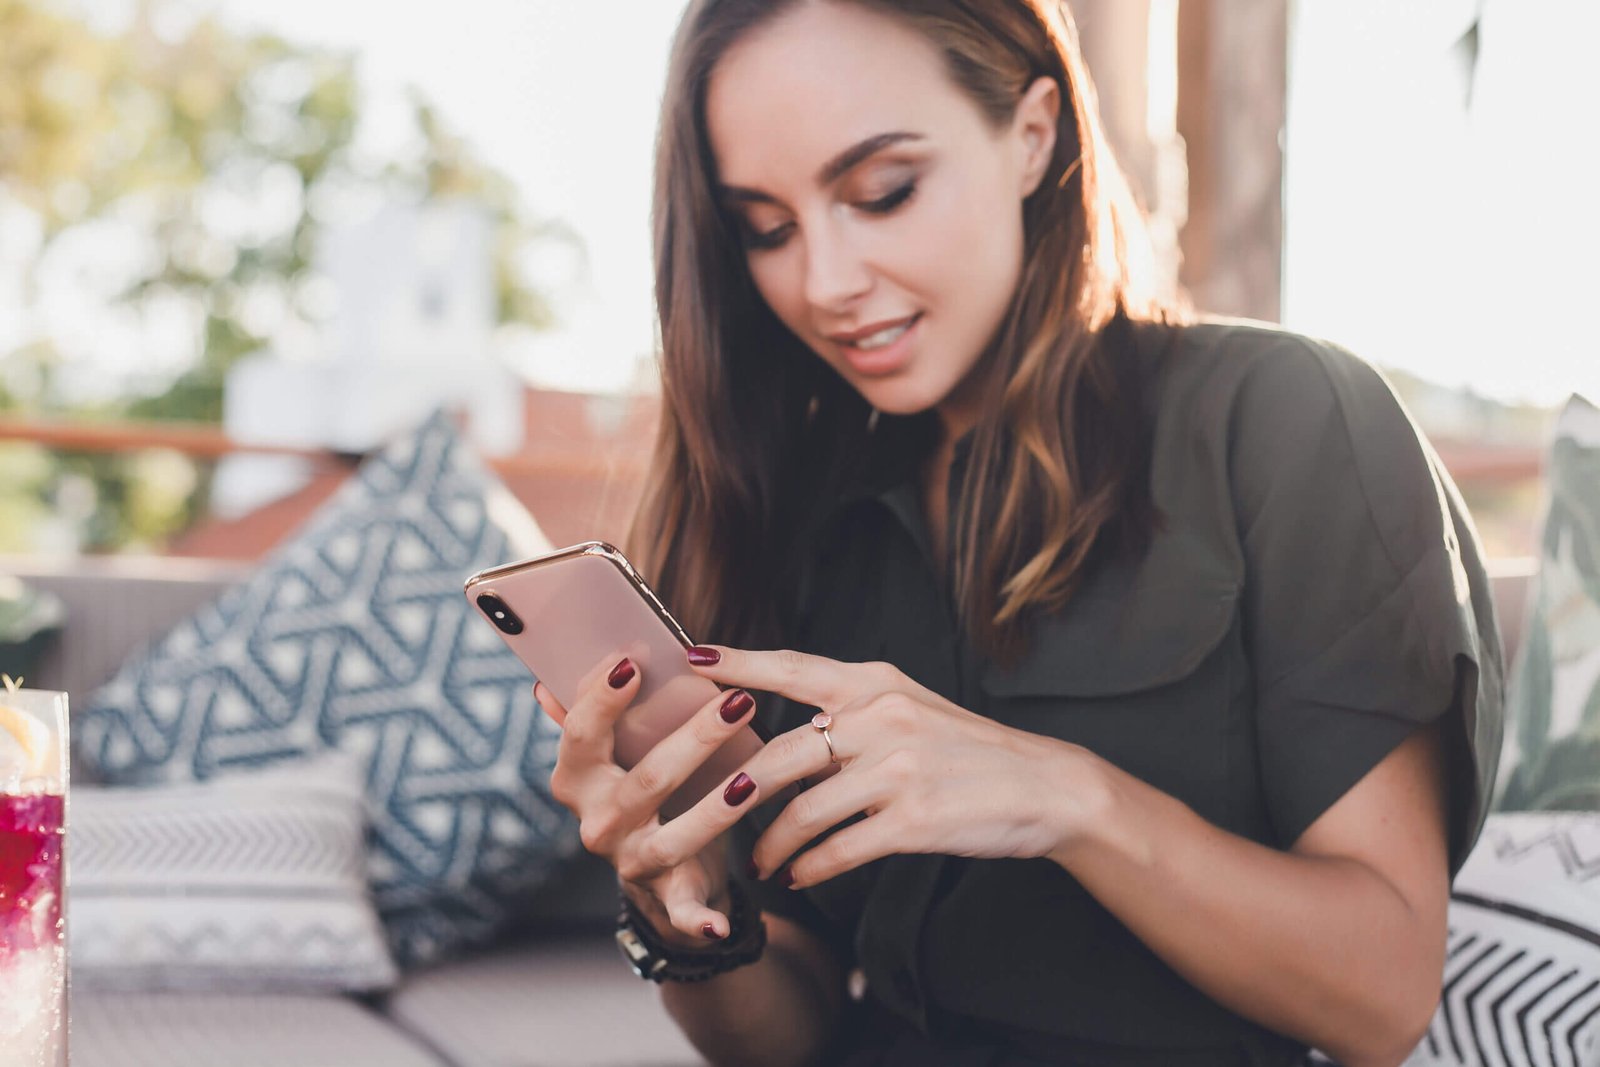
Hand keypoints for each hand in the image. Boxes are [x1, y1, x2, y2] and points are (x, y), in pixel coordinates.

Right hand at [538, 655, 761, 945]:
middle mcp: (596, 823)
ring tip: (753, 779)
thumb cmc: (640, 786)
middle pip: (645, 780)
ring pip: (672, 838)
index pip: (581, 735)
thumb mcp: (613, 751)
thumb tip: (548, 681)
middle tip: (737, 701)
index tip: (632, 661)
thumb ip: (588, 717)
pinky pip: (682, 912)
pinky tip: (718, 925)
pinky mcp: (666, 896)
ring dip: (714, 811)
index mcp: (577, 780)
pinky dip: (699, 922)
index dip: (601, 699)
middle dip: (694, 739)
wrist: (658, 867)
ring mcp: (629, 862)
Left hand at [677, 646, 1110, 887]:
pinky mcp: (913, 821)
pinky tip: (799, 876)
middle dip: (741, 790)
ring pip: (805, 810)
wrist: (1042, 786)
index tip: (693, 660)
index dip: (739, 664)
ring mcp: (899, 770)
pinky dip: (811, 867)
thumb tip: (785, 741)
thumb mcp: (911, 709)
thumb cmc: (966, 750)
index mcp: (877, 683)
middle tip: (711, 811)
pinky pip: (839, 848)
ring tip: (760, 861)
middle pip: (785, 754)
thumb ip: (850, 715)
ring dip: (773, 842)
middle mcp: (883, 718)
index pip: (794, 668)